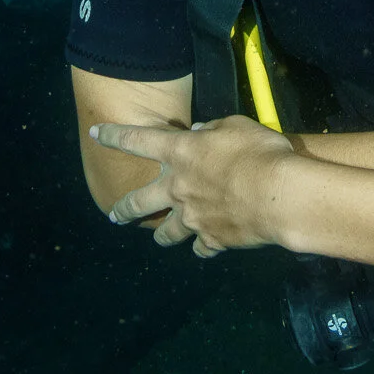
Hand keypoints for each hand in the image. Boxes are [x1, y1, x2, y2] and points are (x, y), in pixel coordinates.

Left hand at [92, 116, 297, 256]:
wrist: (278, 196)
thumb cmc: (259, 152)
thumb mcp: (238, 126)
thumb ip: (214, 129)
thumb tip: (199, 133)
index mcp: (180, 152)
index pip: (137, 139)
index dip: (114, 135)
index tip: (95, 133)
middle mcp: (177, 187)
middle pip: (138, 201)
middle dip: (123, 209)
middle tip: (115, 214)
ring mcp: (192, 217)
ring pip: (167, 232)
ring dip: (162, 235)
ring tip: (160, 238)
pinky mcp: (211, 239)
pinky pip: (201, 247)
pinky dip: (203, 245)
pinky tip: (207, 245)